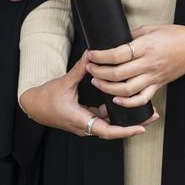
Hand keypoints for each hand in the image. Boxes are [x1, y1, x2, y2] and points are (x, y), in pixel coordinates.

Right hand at [19, 53, 156, 138]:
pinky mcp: (84, 118)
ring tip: (142, 109)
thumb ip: (80, 69)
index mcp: (81, 120)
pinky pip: (102, 118)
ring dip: (124, 118)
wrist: (33, 105)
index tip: (141, 127)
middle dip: (132, 124)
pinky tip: (121, 101)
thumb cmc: (46, 98)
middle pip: (113, 129)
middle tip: (151, 116)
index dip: (125, 130)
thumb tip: (91, 54)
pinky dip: (113, 111)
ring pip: (108, 124)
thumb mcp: (64, 83)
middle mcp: (85, 126)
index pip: (107, 131)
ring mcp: (85, 123)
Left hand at [86, 24, 184, 107]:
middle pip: (118, 73)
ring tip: (97, 81)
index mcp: (145, 46)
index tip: (90, 54)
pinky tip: (115, 99)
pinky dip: (127, 103)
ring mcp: (153, 77)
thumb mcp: (150, 28)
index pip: (117, 54)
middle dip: (99, 72)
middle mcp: (148, 64)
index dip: (101, 56)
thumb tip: (114, 41)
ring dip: (108, 87)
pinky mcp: (158, 85)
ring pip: (127, 90)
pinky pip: (141, 99)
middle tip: (89, 67)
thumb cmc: (174, 34)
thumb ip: (132, 36)